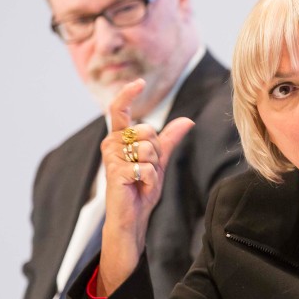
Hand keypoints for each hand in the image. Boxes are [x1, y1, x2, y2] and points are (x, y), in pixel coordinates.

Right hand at [98, 79, 193, 294]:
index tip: (139, 82)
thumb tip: (187, 120)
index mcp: (119, 139)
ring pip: (149, 149)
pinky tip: (140, 188)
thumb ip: (170, 139)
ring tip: (143, 179)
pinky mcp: (116, 173)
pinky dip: (152, 179)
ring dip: (154, 167)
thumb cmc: (142, 188)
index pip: (119, 110)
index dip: (128, 95)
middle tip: (148, 169)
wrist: (133, 216)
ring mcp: (111, 159)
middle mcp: (111, 144)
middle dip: (156, 151)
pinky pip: (147, 167)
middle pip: (147, 131)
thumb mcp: (160, 160)